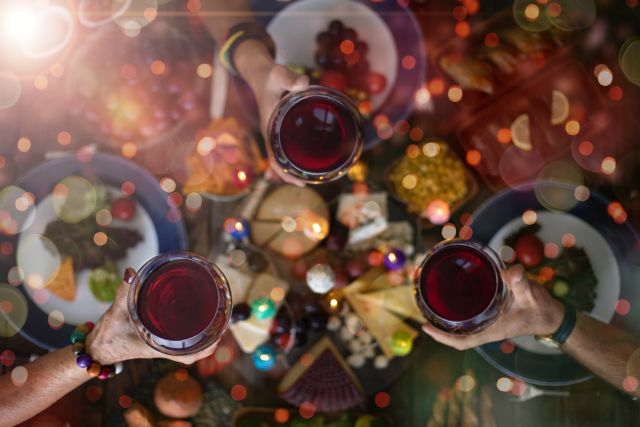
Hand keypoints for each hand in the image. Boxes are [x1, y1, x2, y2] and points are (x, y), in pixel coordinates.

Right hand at [85, 268, 217, 364]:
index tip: (219, 337)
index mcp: (158, 347)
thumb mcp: (116, 312)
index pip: (188, 355)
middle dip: (210, 338)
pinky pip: (178, 339)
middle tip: (222, 319)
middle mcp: (162, 347)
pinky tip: (193, 318)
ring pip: (188, 345)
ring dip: (202, 335)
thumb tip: (131, 273)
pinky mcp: (155, 339)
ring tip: (215, 316)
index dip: (206, 348)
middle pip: (194, 350)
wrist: (97, 349)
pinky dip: (189, 332)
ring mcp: (160, 344)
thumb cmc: (108, 335)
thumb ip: (124, 292)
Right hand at [254, 64, 309, 186]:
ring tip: (314, 173)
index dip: (284, 172)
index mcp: (269, 127)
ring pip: (284, 155)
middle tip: (312, 181)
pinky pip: (286, 145)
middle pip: (279, 161)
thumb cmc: (269, 76)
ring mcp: (276, 130)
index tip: (300, 182)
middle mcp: (272, 132)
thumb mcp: (278, 74)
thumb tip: (304, 83)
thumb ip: (290, 78)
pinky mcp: (281, 126)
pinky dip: (295, 154)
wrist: (260, 74)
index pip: (274, 157)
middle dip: (292, 174)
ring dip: (295, 166)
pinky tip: (306, 159)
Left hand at [421, 266, 564, 350]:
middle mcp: (487, 329)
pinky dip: (457, 317)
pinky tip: (450, 306)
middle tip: (420, 317)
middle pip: (457, 337)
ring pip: (462, 330)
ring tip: (429, 310)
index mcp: (493, 329)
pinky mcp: (491, 317)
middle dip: (439, 331)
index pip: (463, 341)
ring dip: (446, 323)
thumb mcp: (531, 294)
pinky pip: (469, 322)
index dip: (443, 338)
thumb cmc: (540, 309)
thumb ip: (521, 282)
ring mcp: (488, 324)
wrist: (551, 316)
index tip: (425, 329)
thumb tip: (511, 272)